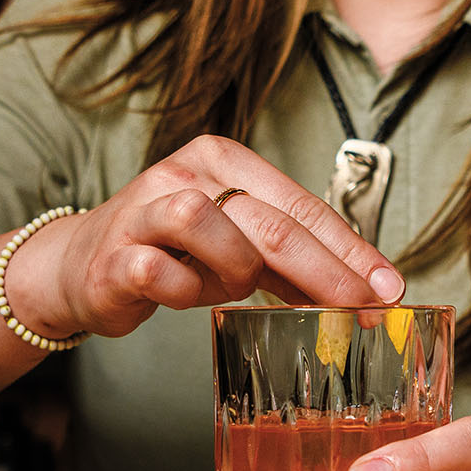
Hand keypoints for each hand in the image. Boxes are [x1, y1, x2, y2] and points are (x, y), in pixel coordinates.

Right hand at [0, 135, 404, 340]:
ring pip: (208, 224)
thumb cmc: (174, 254)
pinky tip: (181, 295)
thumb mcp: (238, 248)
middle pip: (270, 222)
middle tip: (361, 311)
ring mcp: (143, 211)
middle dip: (326, 271)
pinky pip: (154, 270)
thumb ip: (292, 261)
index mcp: (224, 159)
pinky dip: (179, 289)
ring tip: (233, 289)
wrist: (81, 266)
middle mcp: (184, 173)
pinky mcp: (112, 255)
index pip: (302, 205)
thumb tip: (369, 289)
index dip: (350, 250)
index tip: (389, 289)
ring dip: (235, 269)